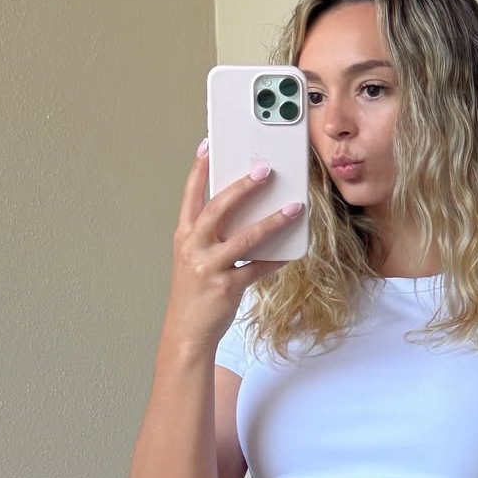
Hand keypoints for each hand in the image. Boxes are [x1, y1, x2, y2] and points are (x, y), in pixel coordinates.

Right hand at [162, 141, 304, 351]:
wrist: (186, 332)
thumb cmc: (193, 293)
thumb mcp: (194, 259)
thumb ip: (212, 236)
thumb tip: (246, 214)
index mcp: (184, 236)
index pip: (191, 195)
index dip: (199, 169)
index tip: (208, 144)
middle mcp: (193, 247)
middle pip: (218, 209)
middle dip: (243, 187)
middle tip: (265, 170)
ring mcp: (209, 268)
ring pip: (244, 238)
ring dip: (271, 222)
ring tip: (293, 208)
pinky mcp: (226, 287)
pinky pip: (257, 269)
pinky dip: (275, 261)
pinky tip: (291, 253)